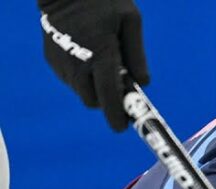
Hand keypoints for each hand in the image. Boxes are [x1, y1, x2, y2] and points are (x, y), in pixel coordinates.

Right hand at [38, 0, 148, 130]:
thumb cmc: (105, 2)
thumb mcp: (130, 22)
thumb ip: (137, 55)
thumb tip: (143, 84)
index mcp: (101, 55)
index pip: (109, 97)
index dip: (116, 116)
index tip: (123, 126)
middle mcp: (78, 64)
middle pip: (93, 101)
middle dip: (106, 99)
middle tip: (118, 84)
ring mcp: (61, 63)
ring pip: (81, 91)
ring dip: (93, 86)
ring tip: (100, 60)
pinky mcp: (51, 60)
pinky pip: (70, 80)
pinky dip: (81, 76)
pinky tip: (86, 55)